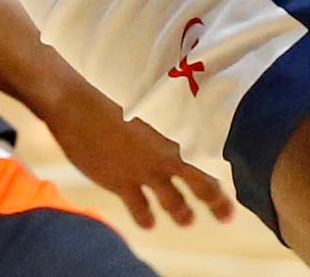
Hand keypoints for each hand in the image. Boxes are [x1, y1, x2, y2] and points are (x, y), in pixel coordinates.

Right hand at [39, 78, 232, 229]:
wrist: (77, 105)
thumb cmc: (111, 87)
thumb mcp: (150, 94)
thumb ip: (171, 109)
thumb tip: (185, 110)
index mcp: (177, 130)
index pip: (210, 156)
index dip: (223, 166)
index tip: (233, 177)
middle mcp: (166, 156)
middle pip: (201, 186)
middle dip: (216, 203)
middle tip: (225, 216)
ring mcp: (144, 173)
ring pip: (173, 202)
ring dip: (182, 213)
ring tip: (187, 219)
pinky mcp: (122, 185)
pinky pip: (140, 210)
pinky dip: (146, 218)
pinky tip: (149, 222)